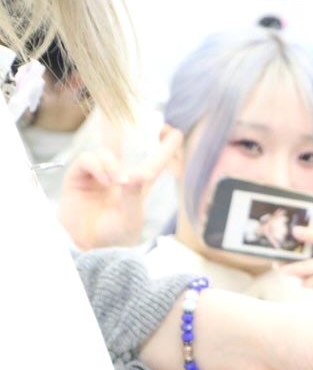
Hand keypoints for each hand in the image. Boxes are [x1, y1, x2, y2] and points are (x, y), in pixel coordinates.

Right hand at [58, 129, 181, 249]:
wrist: (86, 246)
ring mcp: (97, 175)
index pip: (154, 162)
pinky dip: (98, 166)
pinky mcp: (78, 177)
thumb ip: (133, 194)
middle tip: (146, 123)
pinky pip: (88, 160)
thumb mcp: (129, 216)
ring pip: (106, 152)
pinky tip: (105, 180)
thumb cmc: (112, 235)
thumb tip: (137, 175)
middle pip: (126, 145)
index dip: (165, 148)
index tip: (177, 134)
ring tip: (118, 182)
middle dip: (133, 129)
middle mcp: (118, 175)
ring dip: (113, 163)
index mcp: (137, 185)